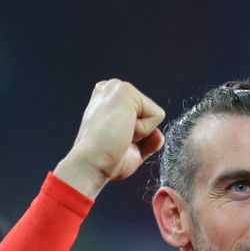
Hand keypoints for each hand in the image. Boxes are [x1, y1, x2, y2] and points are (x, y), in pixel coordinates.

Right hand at [54, 79, 165, 198]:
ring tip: (119, 135)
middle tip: (118, 139)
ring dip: (142, 132)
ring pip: (153, 114)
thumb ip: (147, 140)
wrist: (91, 163)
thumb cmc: (103, 160)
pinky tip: (123, 131)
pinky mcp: (127, 91)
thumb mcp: (131, 149)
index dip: (136, 134)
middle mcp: (111, 89)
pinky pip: (157, 115)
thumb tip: (158, 135)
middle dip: (140, 132)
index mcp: (108, 100)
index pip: (143, 115)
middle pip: (150, 113)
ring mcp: (117, 87)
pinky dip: (144, 130)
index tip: (115, 140)